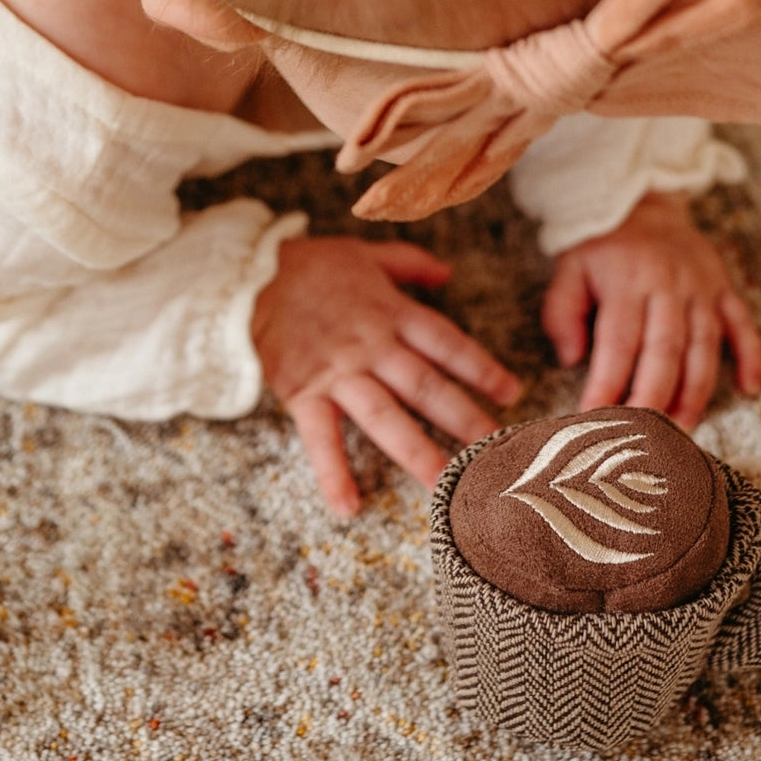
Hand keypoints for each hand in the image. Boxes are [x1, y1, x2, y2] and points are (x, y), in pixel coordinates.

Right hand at [251, 237, 520, 515]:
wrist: (249, 276)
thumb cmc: (310, 264)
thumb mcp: (366, 252)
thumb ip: (410, 263)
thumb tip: (448, 274)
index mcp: (391, 311)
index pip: (446, 344)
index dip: (481, 368)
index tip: (511, 393)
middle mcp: (371, 345)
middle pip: (425, 387)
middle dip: (464, 419)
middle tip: (496, 450)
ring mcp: (338, 372)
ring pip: (385, 417)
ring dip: (417, 452)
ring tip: (447, 484)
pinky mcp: (303, 392)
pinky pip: (320, 438)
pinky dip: (333, 473)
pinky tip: (349, 507)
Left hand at [541, 192, 760, 429]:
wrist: (641, 198)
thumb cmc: (600, 244)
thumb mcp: (568, 269)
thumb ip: (562, 313)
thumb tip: (572, 359)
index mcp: (627, 281)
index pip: (617, 342)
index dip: (606, 384)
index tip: (595, 418)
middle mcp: (668, 286)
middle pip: (665, 350)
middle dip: (655, 398)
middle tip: (644, 439)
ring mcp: (701, 287)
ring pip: (704, 346)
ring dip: (696, 391)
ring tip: (684, 430)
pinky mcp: (723, 287)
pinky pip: (743, 324)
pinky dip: (751, 356)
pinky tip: (750, 389)